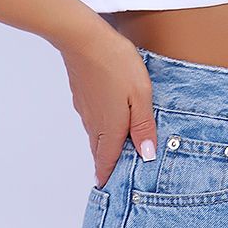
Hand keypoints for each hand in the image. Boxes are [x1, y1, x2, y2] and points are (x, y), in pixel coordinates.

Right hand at [57, 18, 157, 189]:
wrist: (84, 38)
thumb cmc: (116, 64)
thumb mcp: (141, 95)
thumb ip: (143, 126)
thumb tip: (146, 155)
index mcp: (110, 127)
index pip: (107, 160)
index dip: (108, 176)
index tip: (107, 189)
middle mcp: (94, 122)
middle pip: (99, 150)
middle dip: (106, 163)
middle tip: (115, 175)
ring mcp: (85, 108)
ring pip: (95, 134)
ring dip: (104, 144)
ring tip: (117, 149)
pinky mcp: (81, 94)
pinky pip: (92, 118)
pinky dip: (100, 126)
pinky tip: (109, 118)